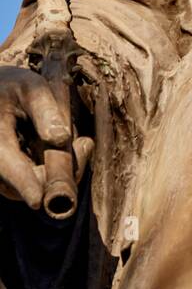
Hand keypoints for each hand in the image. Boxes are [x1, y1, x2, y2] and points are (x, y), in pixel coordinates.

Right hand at [0, 65, 91, 208]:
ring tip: (80, 143)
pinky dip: (53, 173)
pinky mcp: (8, 179)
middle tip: (85, 145)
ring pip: (33, 187)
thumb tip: (62, 138)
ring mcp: (0, 176)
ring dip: (58, 174)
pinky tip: (66, 149)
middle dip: (58, 174)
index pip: (7, 166)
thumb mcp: (30, 88)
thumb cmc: (13, 88)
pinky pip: (34, 185)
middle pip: (26, 184)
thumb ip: (45, 111)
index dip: (23, 183)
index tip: (36, 201)